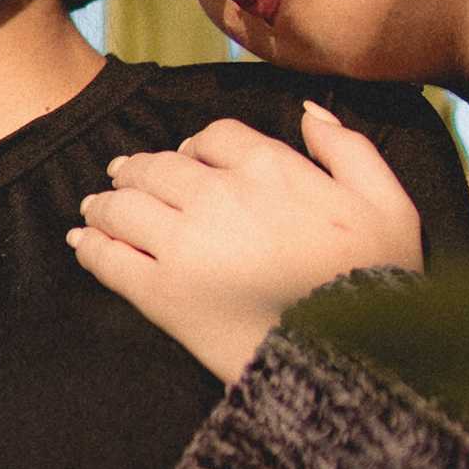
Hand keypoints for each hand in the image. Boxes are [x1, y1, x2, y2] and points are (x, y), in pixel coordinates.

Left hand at [68, 102, 423, 383]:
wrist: (352, 359)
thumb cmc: (377, 280)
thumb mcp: (387, 201)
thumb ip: (347, 147)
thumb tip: (307, 110)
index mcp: (270, 167)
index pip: (213, 137)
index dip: (196, 146)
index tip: (188, 157)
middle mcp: (217, 195)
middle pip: (160, 167)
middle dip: (138, 169)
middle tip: (123, 176)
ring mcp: (184, 243)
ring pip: (126, 206)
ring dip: (106, 202)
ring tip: (96, 207)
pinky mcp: (162, 294)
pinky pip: (111, 259)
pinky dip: (91, 247)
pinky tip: (81, 242)